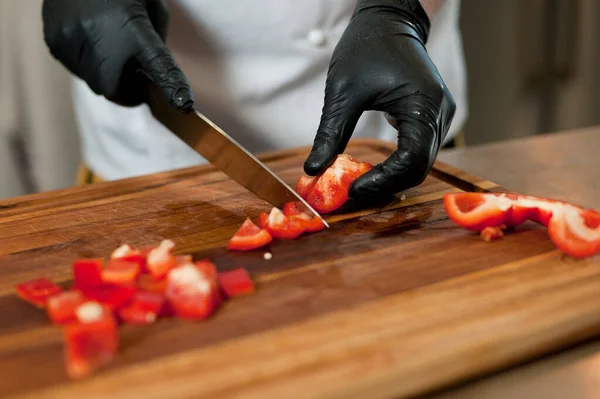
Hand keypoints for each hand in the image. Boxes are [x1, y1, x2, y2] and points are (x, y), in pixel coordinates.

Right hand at [42, 0, 193, 112]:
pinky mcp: (55, 42)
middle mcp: (102, 39)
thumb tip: (153, 76)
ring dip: (105, 75)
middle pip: (115, 90)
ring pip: (94, 83)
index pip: (160, 66)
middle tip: (131, 69)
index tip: (183, 105)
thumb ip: (157, 43)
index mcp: (135, 29)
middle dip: (125, 86)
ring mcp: (74, 42)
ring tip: (108, 46)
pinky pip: (76, 69)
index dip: (172, 88)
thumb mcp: (151, 6)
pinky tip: (90, 39)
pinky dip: (86, 64)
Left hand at [304, 0, 455, 200]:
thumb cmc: (366, 47)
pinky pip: (417, 151)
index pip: (411, 160)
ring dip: (391, 178)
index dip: (383, 180)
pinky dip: (396, 165)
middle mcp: (440, 114)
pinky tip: (372, 169)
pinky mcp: (431, 117)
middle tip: (352, 194)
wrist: (388, 20)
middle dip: (385, 185)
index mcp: (424, 105)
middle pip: (419, 168)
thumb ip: (330, 133)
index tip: (353, 189)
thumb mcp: (343, 91)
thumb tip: (313, 170)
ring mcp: (439, 116)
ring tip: (359, 184)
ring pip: (420, 163)